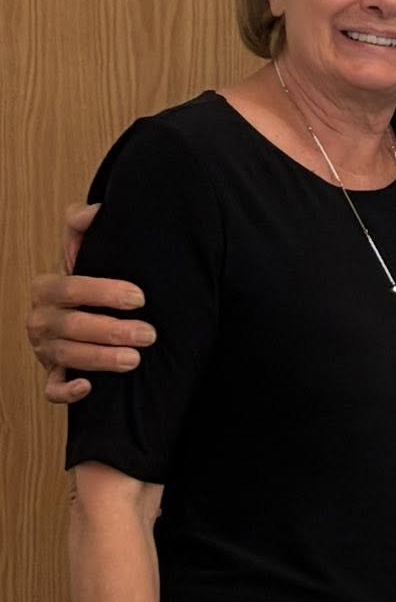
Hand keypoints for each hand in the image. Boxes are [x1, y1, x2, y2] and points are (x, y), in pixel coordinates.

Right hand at [27, 203, 152, 404]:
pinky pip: (51, 388)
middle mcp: (41, 319)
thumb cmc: (89, 282)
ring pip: (65, 357)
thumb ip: (83, 227)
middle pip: (70, 326)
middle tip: (148, 334)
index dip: (103, 292)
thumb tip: (96, 210)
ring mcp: (45, 349)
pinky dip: (66, 390)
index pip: (70, 288)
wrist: (82, 312)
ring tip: (134, 360)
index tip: (139, 297)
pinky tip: (88, 387)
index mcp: (47, 289)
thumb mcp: (85, 251)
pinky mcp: (53, 373)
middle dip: (110, 331)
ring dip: (99, 359)